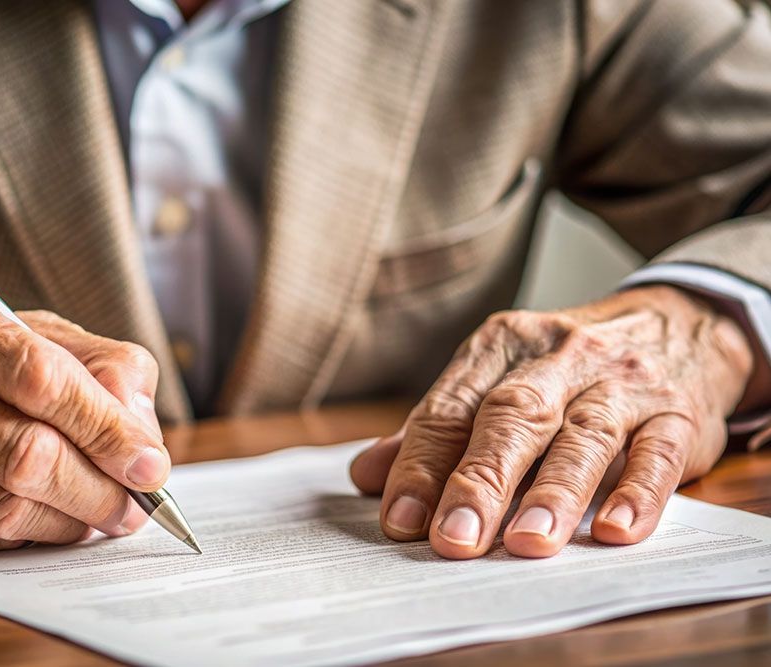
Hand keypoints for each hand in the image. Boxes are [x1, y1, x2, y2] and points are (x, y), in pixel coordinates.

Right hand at [0, 291, 165, 551]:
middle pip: (27, 454)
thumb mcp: (31, 335)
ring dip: (74, 520)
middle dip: (100, 488)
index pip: (41, 379)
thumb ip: (100, 366)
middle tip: (138, 502)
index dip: (106, 427)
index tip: (150, 462)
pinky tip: (53, 520)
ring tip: (104, 513)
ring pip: (7, 509)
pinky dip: (35, 535)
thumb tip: (141, 432)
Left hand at [350, 286, 754, 558]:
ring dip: (553, 492)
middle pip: (512, 416)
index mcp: (501, 345)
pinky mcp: (677, 415)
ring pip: (584, 435)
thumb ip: (436, 429)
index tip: (401, 518)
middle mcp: (559, 356)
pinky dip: (638, 492)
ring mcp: (622, 383)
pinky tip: (614, 530)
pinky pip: (658, 452)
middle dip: (480, 479)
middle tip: (454, 538)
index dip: (422, 464)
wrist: (675, 324)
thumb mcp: (498, 379)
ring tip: (526, 542)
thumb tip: (367, 475)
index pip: (452, 407)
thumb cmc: (565, 368)